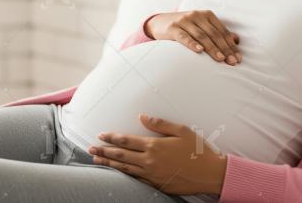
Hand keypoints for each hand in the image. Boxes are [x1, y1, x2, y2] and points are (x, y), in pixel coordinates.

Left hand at [88, 114, 226, 195]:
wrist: (211, 174)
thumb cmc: (198, 150)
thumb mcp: (181, 130)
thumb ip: (160, 124)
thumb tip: (142, 117)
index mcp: (155, 146)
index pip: (127, 141)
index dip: (112, 138)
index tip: (101, 135)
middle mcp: (150, 161)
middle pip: (121, 156)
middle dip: (104, 152)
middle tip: (90, 149)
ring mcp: (152, 175)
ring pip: (125, 169)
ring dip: (109, 165)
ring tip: (96, 161)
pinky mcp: (157, 184)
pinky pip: (136, 179)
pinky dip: (124, 175)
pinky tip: (118, 173)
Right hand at [146, 10, 241, 64]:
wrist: (160, 22)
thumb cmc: (185, 27)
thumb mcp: (201, 26)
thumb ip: (217, 32)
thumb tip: (236, 40)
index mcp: (207, 15)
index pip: (222, 31)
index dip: (231, 45)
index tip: (238, 58)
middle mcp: (196, 15)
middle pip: (214, 34)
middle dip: (225, 49)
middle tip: (232, 62)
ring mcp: (184, 21)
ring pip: (201, 36)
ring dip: (212, 48)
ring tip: (221, 59)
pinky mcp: (173, 28)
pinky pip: (184, 37)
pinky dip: (192, 44)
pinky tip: (199, 51)